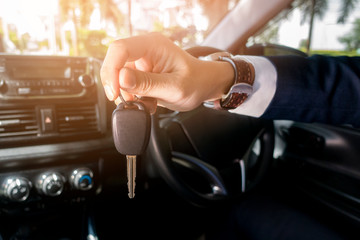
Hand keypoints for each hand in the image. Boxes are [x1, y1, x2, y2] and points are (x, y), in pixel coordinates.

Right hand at [100, 33, 233, 111]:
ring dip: (126, 93)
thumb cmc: (196, 82)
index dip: (112, 70)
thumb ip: (147, 84)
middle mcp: (144, 49)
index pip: (120, 49)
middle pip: (114, 61)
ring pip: (118, 75)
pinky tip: (147, 101)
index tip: (114, 92)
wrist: (203, 86)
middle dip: (116, 84)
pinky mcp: (140, 73)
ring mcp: (141, 61)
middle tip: (128, 101)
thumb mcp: (174, 87)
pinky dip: (132, 96)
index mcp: (153, 45)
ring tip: (146, 102)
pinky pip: (125, 84)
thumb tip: (121, 79)